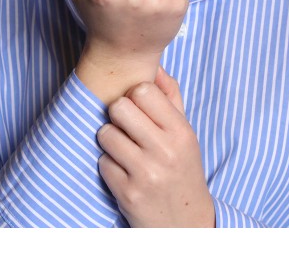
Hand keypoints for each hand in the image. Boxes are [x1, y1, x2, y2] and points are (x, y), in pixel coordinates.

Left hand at [97, 66, 215, 227]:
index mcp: (181, 131)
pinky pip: (102, 161)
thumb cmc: (183, 168)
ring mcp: (145, 173)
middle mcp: (165, 150)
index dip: (135, 95)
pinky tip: (123, 170)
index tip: (138, 107)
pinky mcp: (127, 193)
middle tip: (127, 126)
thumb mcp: (185, 132)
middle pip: (119, 107)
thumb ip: (171, 96)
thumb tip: (155, 66)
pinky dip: (109, 164)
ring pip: (106, 133)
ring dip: (111, 140)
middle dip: (118, 114)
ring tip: (125, 149)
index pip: (143, 90)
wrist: (186, 222)